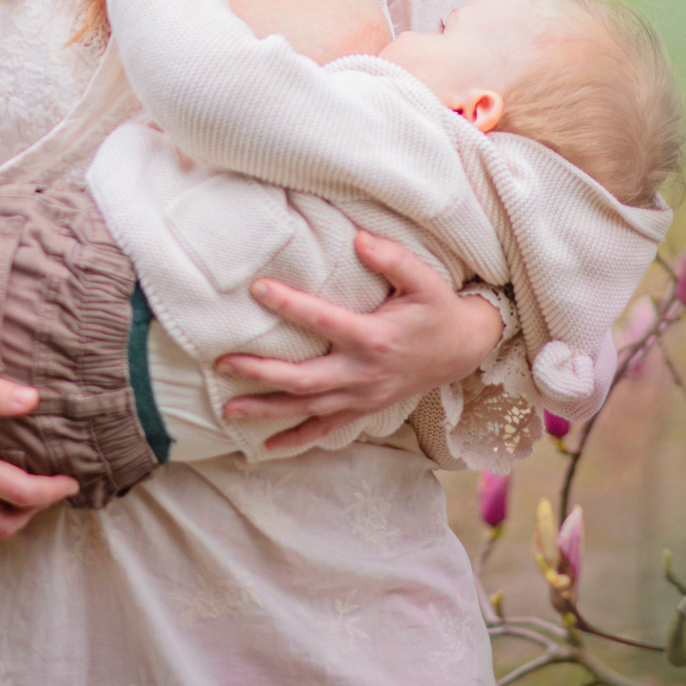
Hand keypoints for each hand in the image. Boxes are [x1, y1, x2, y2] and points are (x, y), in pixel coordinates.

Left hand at [216, 229, 505, 451]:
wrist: (462, 350)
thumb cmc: (438, 309)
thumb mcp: (425, 279)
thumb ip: (393, 258)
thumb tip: (359, 238)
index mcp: (374, 337)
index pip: (323, 320)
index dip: (289, 304)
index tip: (258, 288)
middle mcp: (364, 373)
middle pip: (305, 378)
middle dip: (261, 372)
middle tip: (222, 363)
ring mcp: (362, 396)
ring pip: (307, 408)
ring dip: (267, 409)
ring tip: (227, 408)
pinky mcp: (363, 408)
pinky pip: (325, 429)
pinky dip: (295, 440)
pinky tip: (265, 446)